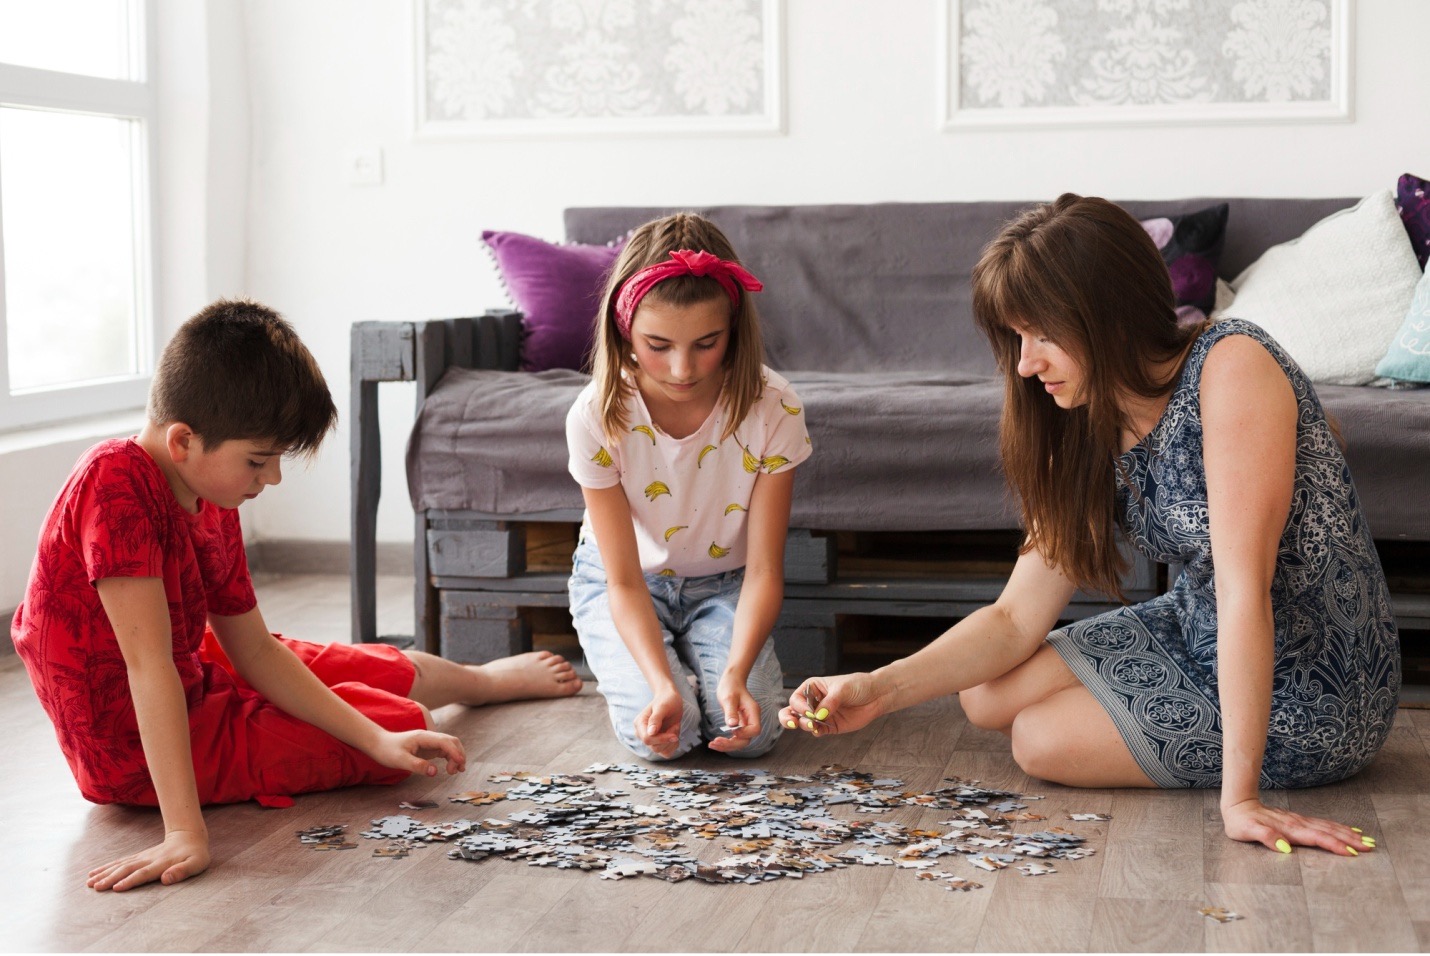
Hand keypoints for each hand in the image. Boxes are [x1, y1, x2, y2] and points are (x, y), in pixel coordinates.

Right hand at [87, 828, 209, 890]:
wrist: (189, 836)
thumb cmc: (195, 855)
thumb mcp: (196, 864)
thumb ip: (182, 871)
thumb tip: (166, 879)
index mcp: (162, 863)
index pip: (143, 873)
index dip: (130, 881)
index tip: (116, 888)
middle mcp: (149, 859)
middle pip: (127, 869)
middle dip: (111, 878)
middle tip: (95, 887)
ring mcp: (142, 857)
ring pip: (121, 865)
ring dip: (105, 873)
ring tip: (89, 882)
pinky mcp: (139, 857)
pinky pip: (121, 862)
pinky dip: (107, 867)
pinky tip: (95, 873)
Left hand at [367, 728, 466, 777]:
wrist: (379, 744)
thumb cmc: (387, 750)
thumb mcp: (400, 760)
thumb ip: (417, 766)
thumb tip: (435, 772)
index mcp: (423, 737)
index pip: (445, 741)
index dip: (455, 752)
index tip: (460, 764)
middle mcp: (429, 737)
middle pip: (451, 741)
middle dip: (458, 754)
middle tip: (456, 771)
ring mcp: (429, 742)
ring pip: (449, 746)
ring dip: (456, 756)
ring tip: (455, 772)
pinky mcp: (428, 748)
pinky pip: (444, 750)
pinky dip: (450, 758)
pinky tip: (450, 768)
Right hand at [636, 687, 684, 758]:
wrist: (671, 701)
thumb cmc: (666, 700)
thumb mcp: (662, 706)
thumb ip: (656, 719)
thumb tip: (650, 732)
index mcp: (639, 724)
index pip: (647, 739)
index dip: (661, 739)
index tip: (674, 735)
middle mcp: (642, 734)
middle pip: (654, 747)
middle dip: (668, 738)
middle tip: (675, 726)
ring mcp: (650, 740)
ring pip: (661, 752)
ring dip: (671, 742)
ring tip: (674, 728)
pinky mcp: (658, 744)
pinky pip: (666, 753)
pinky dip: (673, 746)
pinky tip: (675, 734)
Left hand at [709, 674, 758, 752]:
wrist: (731, 681)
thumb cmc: (731, 687)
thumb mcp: (729, 698)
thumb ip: (731, 712)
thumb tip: (732, 726)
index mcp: (753, 712)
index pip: (755, 730)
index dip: (744, 733)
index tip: (731, 731)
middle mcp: (751, 719)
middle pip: (747, 739)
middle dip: (732, 744)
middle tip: (715, 742)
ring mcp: (745, 723)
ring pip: (740, 741)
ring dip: (727, 746)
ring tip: (712, 744)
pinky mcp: (739, 725)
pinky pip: (734, 737)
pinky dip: (725, 742)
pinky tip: (714, 742)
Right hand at [779, 672, 887, 736]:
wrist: (876, 696)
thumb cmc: (858, 685)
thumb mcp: (842, 689)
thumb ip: (830, 702)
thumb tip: (818, 715)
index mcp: (812, 688)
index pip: (797, 698)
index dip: (800, 706)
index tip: (810, 711)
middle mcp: (814, 701)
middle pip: (792, 711)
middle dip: (788, 718)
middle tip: (792, 723)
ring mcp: (821, 715)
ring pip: (804, 723)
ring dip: (806, 726)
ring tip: (814, 725)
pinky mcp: (830, 726)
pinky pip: (818, 731)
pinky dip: (816, 732)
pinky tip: (820, 731)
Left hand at [1221, 797, 1374, 855]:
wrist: (1238, 805)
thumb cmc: (1241, 822)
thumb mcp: (1247, 831)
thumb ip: (1265, 837)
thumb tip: (1285, 847)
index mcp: (1288, 829)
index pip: (1316, 837)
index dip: (1333, 844)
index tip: (1351, 852)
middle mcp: (1297, 823)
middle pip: (1327, 831)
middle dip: (1349, 839)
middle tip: (1370, 846)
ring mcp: (1299, 820)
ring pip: (1328, 826)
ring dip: (1348, 833)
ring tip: (1366, 840)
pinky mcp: (1299, 820)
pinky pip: (1323, 824)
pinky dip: (1338, 827)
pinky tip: (1349, 830)